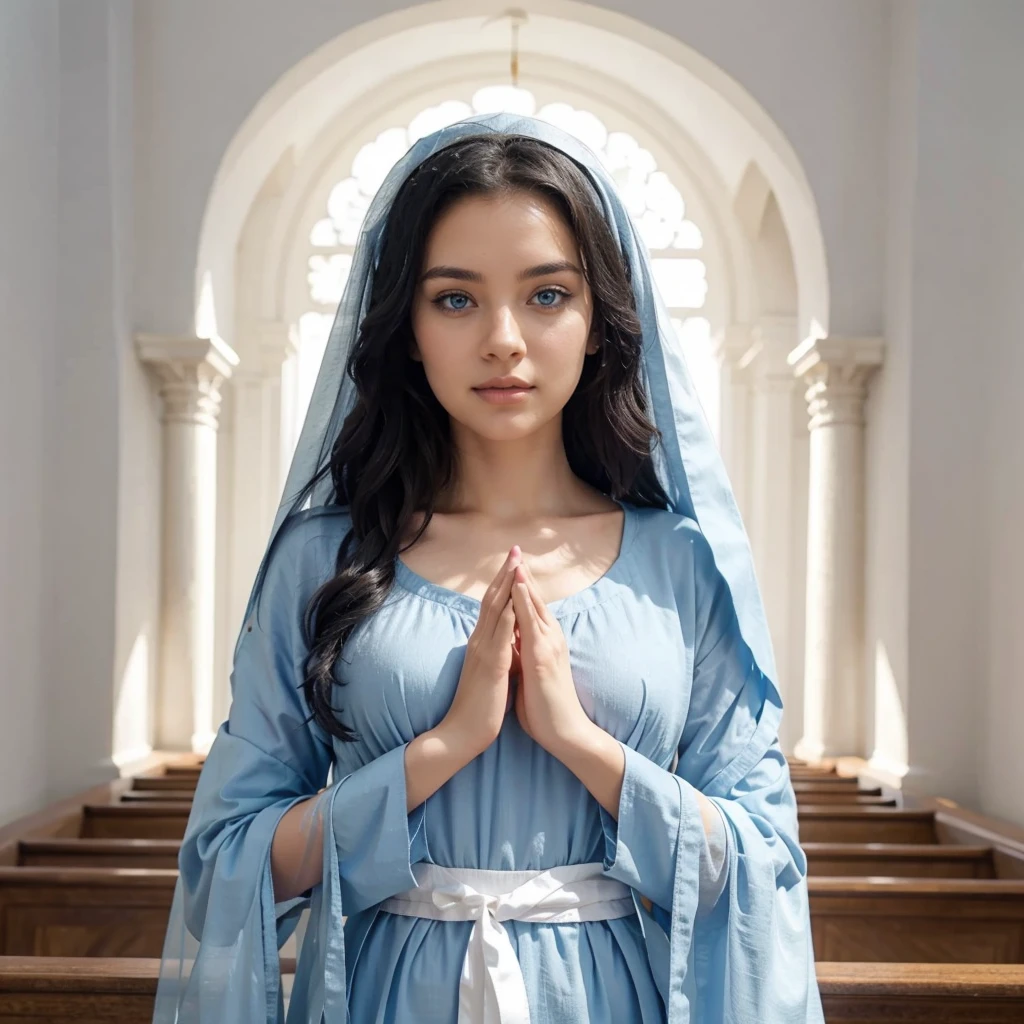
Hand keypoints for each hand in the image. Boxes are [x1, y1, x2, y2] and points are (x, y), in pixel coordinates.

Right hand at [437, 545, 521, 761]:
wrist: (461, 733)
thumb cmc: (479, 707)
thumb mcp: (490, 673)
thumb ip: (496, 654)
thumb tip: (506, 641)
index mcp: (481, 644)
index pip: (493, 605)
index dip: (503, 582)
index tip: (513, 561)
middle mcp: (479, 641)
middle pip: (493, 599)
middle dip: (505, 572)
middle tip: (514, 548)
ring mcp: (484, 651)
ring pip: (496, 610)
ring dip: (507, 584)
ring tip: (516, 561)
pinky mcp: (492, 665)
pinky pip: (502, 633)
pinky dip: (510, 612)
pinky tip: (518, 597)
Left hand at [510, 560, 593, 757]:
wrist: (565, 733)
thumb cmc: (546, 708)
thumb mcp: (531, 674)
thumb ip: (524, 655)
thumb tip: (513, 645)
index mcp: (545, 643)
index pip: (531, 607)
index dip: (521, 586)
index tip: (510, 565)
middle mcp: (549, 638)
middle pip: (533, 598)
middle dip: (522, 574)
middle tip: (514, 549)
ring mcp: (547, 644)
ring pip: (533, 604)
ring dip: (522, 579)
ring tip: (514, 556)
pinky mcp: (542, 655)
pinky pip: (529, 620)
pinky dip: (521, 599)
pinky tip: (514, 584)